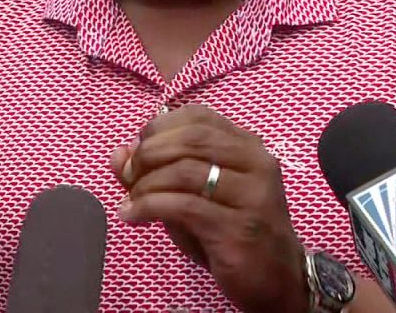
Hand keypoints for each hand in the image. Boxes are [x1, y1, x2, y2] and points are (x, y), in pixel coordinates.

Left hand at [111, 106, 305, 312]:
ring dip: (146, 183)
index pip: (198, 116)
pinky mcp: (239, 228)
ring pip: (185, 170)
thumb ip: (157, 172)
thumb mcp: (193, 197)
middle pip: (190, 138)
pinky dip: (148, 207)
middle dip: (148, 153)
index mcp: (248, 146)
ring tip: (130, 200)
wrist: (277, 279)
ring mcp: (252, 195)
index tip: (137, 149)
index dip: (160, 127)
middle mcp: (256, 163)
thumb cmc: (232, 233)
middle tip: (129, 176)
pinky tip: (133, 216)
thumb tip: (119, 153)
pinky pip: (184, 206)